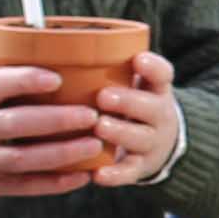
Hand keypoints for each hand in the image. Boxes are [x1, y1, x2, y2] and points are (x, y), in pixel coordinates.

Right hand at [0, 62, 107, 206]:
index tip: (57, 78)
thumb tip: (67, 70)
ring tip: (95, 144)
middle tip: (91, 114)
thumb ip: (7, 90)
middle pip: (14, 124)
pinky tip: (83, 175)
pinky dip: (56, 183)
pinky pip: (26, 186)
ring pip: (23, 158)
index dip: (25, 80)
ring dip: (63, 152)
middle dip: (56, 119)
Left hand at [85, 54, 183, 184]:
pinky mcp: (140, 168)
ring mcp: (151, 142)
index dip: (153, 68)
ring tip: (100, 127)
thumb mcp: (133, 84)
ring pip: (140, 138)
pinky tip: (97, 175)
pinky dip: (115, 175)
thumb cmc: (131, 105)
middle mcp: (158, 115)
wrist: (159, 144)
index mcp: (155, 90)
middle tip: (103, 96)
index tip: (138, 59)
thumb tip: (56, 41)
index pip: (162, 75)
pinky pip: (129, 173)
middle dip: (128, 101)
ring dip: (120, 132)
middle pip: (151, 108)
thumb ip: (109, 67)